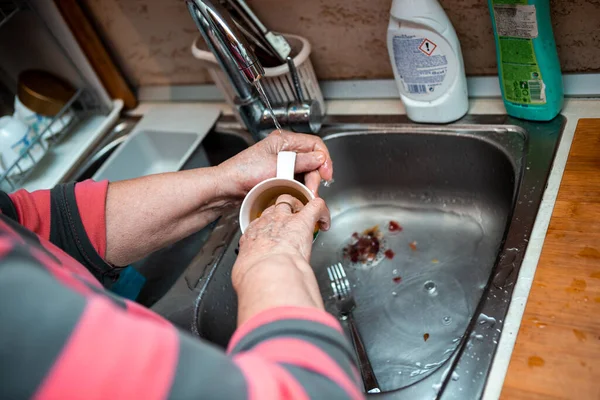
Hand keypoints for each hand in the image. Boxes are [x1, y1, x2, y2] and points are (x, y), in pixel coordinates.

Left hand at [217, 130, 332, 197]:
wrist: (226, 188)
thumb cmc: (243, 172)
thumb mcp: (276, 166)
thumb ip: (301, 162)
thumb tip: (320, 158)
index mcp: (284, 140)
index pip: (314, 144)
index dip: (324, 158)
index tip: (327, 173)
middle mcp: (284, 150)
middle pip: (312, 161)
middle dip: (315, 176)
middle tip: (313, 190)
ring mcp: (282, 164)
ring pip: (305, 173)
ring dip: (308, 184)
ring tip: (305, 195)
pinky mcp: (278, 176)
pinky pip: (296, 181)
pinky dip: (299, 188)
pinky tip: (298, 196)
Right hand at [232, 194, 330, 295]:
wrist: (269, 272)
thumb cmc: (256, 275)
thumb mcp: (244, 271)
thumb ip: (250, 269)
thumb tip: (251, 278)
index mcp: (252, 235)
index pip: (260, 223)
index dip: (269, 226)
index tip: (274, 236)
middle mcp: (267, 223)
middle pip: (274, 208)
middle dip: (283, 211)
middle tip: (292, 222)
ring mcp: (285, 219)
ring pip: (290, 200)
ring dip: (299, 206)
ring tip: (307, 216)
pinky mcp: (304, 220)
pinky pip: (316, 206)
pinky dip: (322, 211)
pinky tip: (325, 219)